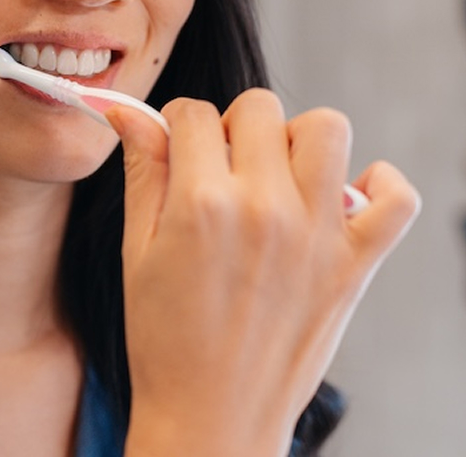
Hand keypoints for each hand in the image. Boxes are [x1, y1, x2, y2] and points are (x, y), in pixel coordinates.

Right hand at [108, 90, 419, 456]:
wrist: (210, 419)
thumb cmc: (165, 339)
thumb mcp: (138, 250)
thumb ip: (143, 173)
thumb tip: (131, 117)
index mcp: (202, 204)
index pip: (193, 114)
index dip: (177, 123)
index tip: (178, 143)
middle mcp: (264, 209)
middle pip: (258, 108)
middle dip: (232, 125)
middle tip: (223, 164)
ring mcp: (317, 236)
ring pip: (327, 129)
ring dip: (296, 139)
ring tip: (276, 175)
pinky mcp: (354, 265)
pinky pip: (396, 198)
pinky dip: (379, 184)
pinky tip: (341, 196)